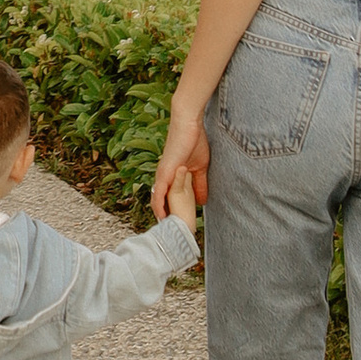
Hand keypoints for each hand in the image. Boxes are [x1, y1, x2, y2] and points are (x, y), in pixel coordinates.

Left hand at [152, 104, 208, 225]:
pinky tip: (160, 216)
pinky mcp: (165, 170)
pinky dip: (159, 204)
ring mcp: (163, 174)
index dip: (170, 212)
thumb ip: (201, 184)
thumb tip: (203, 201)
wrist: (189, 124)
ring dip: (160, 215)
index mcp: (172, 176)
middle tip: (166, 235)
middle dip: (163, 218)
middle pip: (159, 201)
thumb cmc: (194, 142)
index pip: (168, 198)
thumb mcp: (200, 168)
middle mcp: (164, 176)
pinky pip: (160, 191)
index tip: (173, 227)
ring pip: (157, 199)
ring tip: (163, 231)